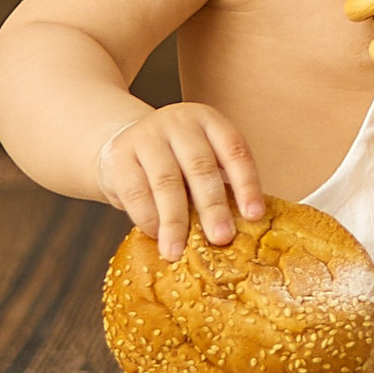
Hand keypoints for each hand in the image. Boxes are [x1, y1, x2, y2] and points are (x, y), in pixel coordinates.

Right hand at [98, 103, 266, 259]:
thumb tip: (242, 227)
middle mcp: (179, 123)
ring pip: (166, 182)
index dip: (247, 184)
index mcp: (209, 121)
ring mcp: (147, 137)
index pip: (235, 150)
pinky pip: (136, 192)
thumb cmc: (173, 159)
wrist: (120, 144)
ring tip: (178, 251)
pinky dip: (148, 218)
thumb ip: (217, 182)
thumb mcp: (199, 157)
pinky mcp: (119, 157)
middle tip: (221, 238)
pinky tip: (156, 236)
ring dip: (175, 221)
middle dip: (213, 207)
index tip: (254, 216)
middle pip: (200, 167)